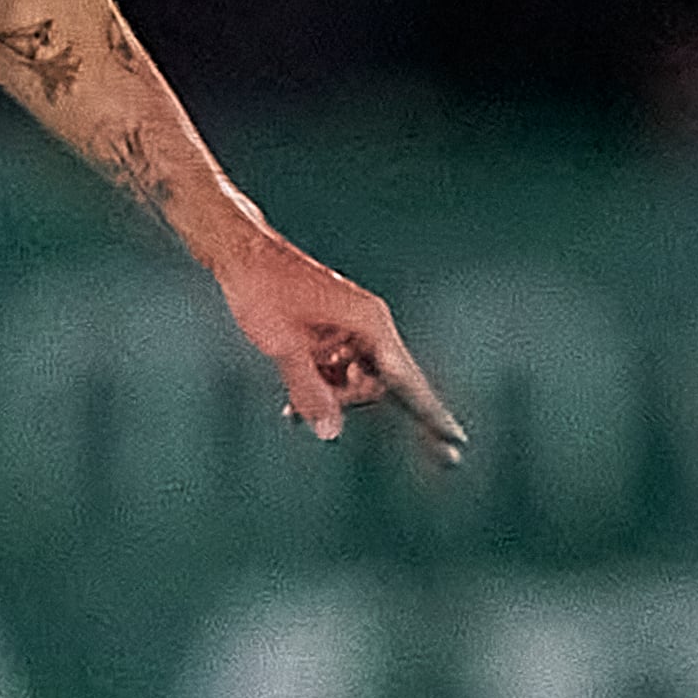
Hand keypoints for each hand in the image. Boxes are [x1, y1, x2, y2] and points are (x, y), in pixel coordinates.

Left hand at [215, 233, 466, 466]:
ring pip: (357, 380)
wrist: (242, 254)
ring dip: (329, 396)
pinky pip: (340, 371)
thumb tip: (331, 431)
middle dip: (347, 402)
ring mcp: (353, 328)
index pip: (408, 380)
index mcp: (369, 322)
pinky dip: (321, 386)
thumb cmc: (264, 289)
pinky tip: (293, 405)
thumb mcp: (283, 347)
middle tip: (307, 412)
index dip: (431, 416)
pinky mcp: (337, 332)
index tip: (455, 442)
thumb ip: (309, 392)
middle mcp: (369, 325)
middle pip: (378, 384)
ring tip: (292, 406)